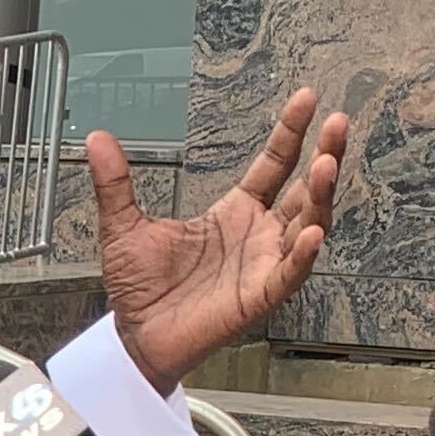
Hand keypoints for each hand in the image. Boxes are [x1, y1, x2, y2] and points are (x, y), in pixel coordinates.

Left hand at [91, 86, 349, 389]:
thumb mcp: (124, 226)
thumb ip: (115, 183)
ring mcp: (264, 264)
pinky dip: (302, 254)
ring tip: (326, 165)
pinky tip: (312, 232)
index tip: (306, 99)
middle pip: (305, 189)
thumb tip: (97, 138)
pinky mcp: (260, 295)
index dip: (291, 133)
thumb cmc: (139, 288)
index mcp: (235, 213)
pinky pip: (289, 272)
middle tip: (337, 123)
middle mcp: (259, 235)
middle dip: (324, 154)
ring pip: (307, 224)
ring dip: (320, 195)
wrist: (135, 335)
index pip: (274, 164)